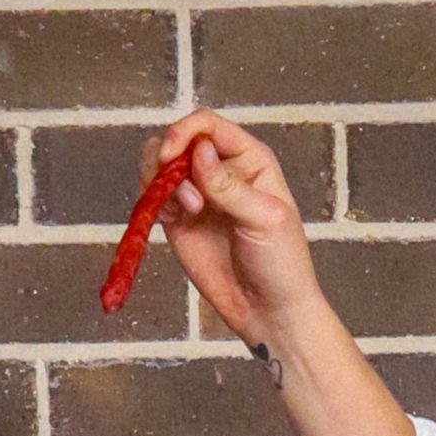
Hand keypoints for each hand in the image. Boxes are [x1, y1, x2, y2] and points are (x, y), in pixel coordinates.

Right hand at [136, 109, 320, 352]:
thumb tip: (200, 152)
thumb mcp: (265, 220)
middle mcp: (219, 169)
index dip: (185, 132)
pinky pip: (154, 195)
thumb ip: (230, 186)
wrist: (268, 310)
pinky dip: (154, 201)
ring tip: (186, 210)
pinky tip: (175, 219)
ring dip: (161, 180)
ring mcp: (197, 194)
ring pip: (159, 164)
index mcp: (249, 159)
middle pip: (178, 139)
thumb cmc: (281, 263)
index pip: (208, 125)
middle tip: (182, 193)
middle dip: (168, 156)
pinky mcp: (178, 220)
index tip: (171, 156)